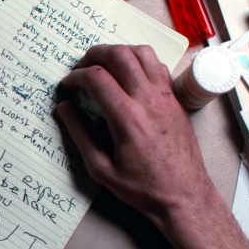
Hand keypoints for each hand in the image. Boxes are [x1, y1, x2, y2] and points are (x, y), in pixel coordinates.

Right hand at [56, 45, 216, 228]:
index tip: (66, 87)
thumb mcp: (101, 169)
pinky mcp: (175, 99)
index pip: (96, 77)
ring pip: (141, 53)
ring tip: (103, 66)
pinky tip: (127, 76)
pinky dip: (138, 61)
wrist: (184, 196)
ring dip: (118, 52)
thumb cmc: (142, 188)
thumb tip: (64, 109)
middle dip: (93, 55)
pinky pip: (157, 65)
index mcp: (127, 118)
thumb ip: (80, 135)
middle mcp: (148, 100)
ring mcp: (166, 96)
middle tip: (80, 68)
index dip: (74, 77)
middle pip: (119, 55)